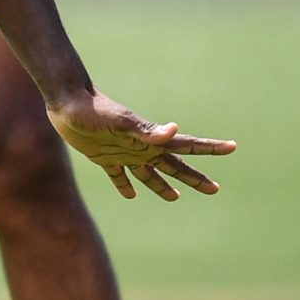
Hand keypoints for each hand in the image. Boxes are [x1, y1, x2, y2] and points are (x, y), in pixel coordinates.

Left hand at [45, 90, 235, 201]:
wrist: (66, 102)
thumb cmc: (93, 110)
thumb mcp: (120, 121)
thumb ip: (146, 129)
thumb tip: (174, 130)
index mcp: (150, 138)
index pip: (187, 146)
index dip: (210, 148)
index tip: (232, 147)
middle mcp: (142, 146)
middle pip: (174, 166)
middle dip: (195, 178)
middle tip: (214, 189)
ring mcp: (124, 153)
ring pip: (150, 174)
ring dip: (163, 186)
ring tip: (175, 197)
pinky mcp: (104, 158)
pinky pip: (119, 176)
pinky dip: (125, 186)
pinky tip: (130, 195)